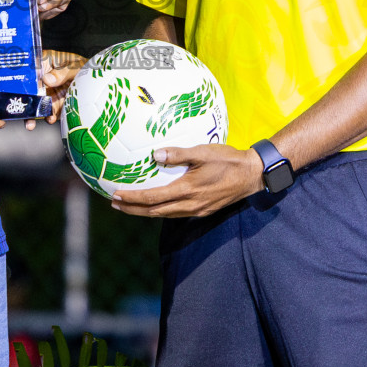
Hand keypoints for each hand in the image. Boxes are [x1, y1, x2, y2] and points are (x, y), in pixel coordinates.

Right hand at [25, 49, 85, 129]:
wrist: (97, 80)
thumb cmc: (84, 66)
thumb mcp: (75, 66)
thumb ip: (62, 72)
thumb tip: (47, 79)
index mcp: (44, 64)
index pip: (29, 71)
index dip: (22, 80)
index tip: (19, 90)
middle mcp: (43, 79)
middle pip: (30, 91)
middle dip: (25, 102)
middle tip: (22, 112)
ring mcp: (49, 93)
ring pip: (37, 104)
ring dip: (34, 114)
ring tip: (31, 123)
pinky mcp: (56, 104)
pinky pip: (49, 112)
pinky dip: (48, 117)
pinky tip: (50, 119)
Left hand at [110, 144, 263, 218]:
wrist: (252, 175)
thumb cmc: (228, 160)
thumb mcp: (203, 152)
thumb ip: (179, 153)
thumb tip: (155, 153)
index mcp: (188, 190)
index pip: (153, 198)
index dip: (133, 199)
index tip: (116, 196)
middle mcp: (190, 205)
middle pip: (154, 212)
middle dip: (132, 209)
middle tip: (114, 204)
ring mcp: (197, 210)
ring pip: (164, 215)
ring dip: (144, 212)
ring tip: (128, 206)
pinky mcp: (202, 210)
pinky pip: (175, 213)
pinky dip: (160, 210)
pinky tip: (154, 204)